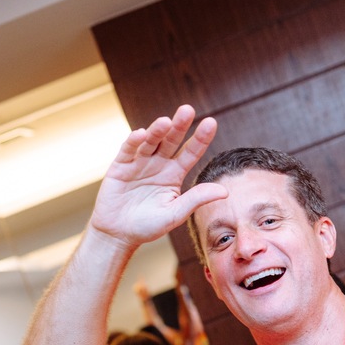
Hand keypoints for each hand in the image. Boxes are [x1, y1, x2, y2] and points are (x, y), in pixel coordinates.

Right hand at [88, 105, 227, 248]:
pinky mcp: (120, 166)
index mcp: (174, 174)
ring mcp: (139, 163)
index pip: (191, 152)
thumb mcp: (176, 214)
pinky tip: (141, 134)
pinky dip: (134, 141)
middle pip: (171, 140)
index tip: (211, 122)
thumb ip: (196, 199)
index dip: (200, 138)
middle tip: (188, 110)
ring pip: (151, 141)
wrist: (118, 235)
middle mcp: (159, 164)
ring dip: (157, 130)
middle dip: (179, 125)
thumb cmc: (148, 226)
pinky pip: (128, 150)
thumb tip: (225, 191)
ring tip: (165, 122)